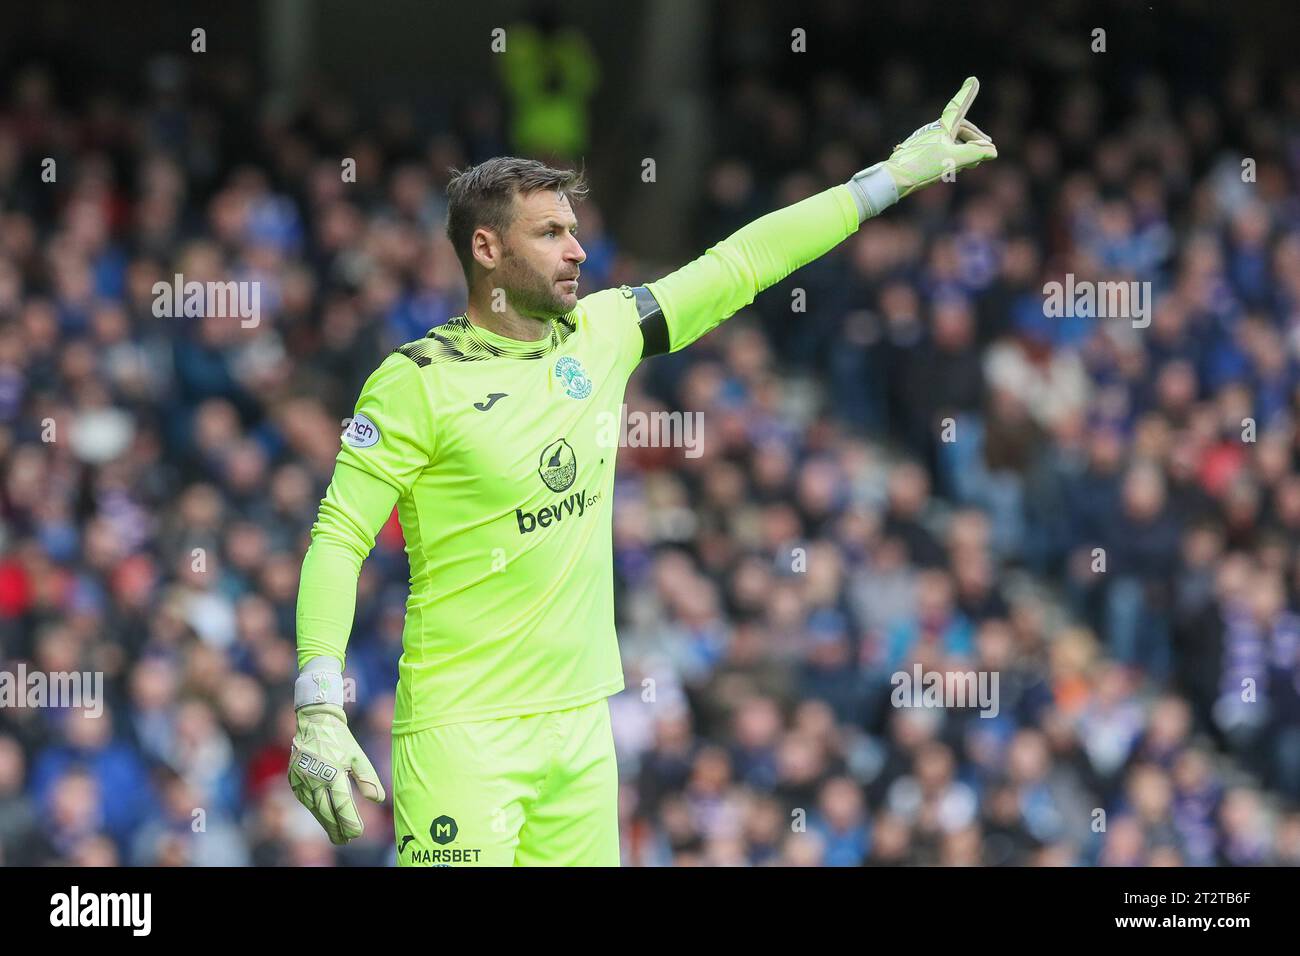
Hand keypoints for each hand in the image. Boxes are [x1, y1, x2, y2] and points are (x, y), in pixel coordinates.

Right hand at [288, 702, 385, 844]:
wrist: (314, 723)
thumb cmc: (340, 740)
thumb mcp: (358, 756)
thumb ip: (368, 778)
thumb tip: (378, 799)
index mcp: (332, 772)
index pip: (342, 804)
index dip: (350, 821)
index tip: (358, 833)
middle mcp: (314, 779)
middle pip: (326, 812)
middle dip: (337, 829)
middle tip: (347, 841)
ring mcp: (301, 781)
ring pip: (314, 809)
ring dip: (326, 823)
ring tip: (337, 836)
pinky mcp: (293, 781)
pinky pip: (305, 801)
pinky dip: (316, 810)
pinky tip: (324, 817)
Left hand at [881, 76, 996, 198]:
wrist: (893, 178)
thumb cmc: (922, 166)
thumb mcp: (954, 160)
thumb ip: (975, 154)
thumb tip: (993, 151)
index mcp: (942, 127)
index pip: (959, 107)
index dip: (967, 94)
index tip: (973, 79)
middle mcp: (933, 130)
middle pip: (959, 128)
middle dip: (974, 137)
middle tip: (987, 146)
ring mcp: (924, 141)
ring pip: (949, 141)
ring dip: (964, 149)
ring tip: (971, 164)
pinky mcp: (917, 152)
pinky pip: (939, 149)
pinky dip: (951, 156)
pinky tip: (951, 169)